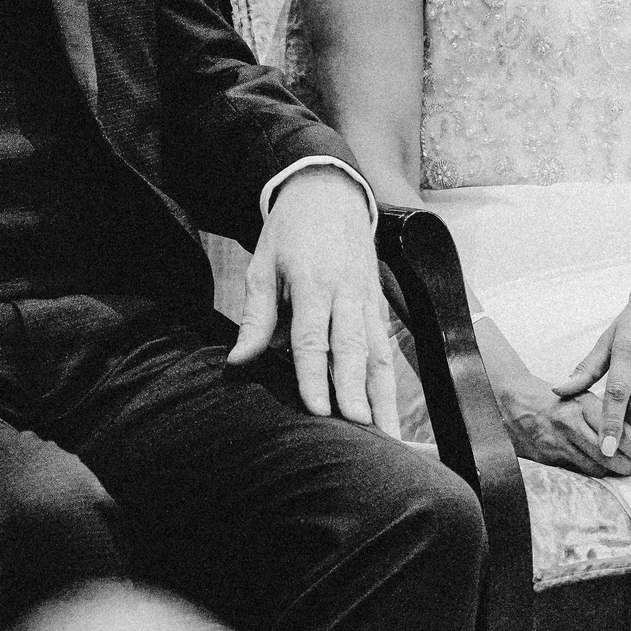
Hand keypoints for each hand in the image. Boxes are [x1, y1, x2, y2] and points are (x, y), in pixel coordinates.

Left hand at [228, 166, 398, 436]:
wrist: (330, 191)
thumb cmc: (290, 231)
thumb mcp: (263, 264)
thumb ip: (256, 316)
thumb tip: (239, 361)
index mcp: (313, 281)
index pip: (314, 337)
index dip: (315, 375)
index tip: (317, 408)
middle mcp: (347, 293)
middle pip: (353, 350)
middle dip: (357, 392)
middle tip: (359, 432)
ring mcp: (368, 301)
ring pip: (380, 355)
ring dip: (384, 398)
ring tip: (387, 440)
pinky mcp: (380, 306)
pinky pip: (388, 350)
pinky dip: (391, 385)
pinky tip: (391, 417)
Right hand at [499, 368, 630, 476]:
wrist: (514, 403)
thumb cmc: (556, 401)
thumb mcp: (581, 396)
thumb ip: (606, 414)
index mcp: (582, 404)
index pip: (617, 429)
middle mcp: (570, 423)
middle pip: (609, 454)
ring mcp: (558, 443)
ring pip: (596, 467)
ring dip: (614, 470)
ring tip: (627, 468)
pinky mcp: (548, 458)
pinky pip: (579, 471)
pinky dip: (594, 472)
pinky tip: (602, 468)